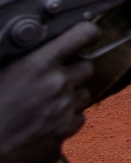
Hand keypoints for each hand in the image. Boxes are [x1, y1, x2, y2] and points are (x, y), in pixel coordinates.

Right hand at [0, 22, 100, 162]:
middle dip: (75, 71)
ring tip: (49, 102)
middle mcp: (57, 82)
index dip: (89, 33)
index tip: (90, 36)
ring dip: (72, 95)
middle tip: (57, 79)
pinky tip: (49, 119)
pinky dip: (69, 118)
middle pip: (87, 67)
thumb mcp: (7, 70)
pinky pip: (80, 117)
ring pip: (85, 93)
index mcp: (40, 63)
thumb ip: (33, 57)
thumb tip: (49, 50)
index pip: (82, 35)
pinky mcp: (64, 129)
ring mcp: (63, 106)